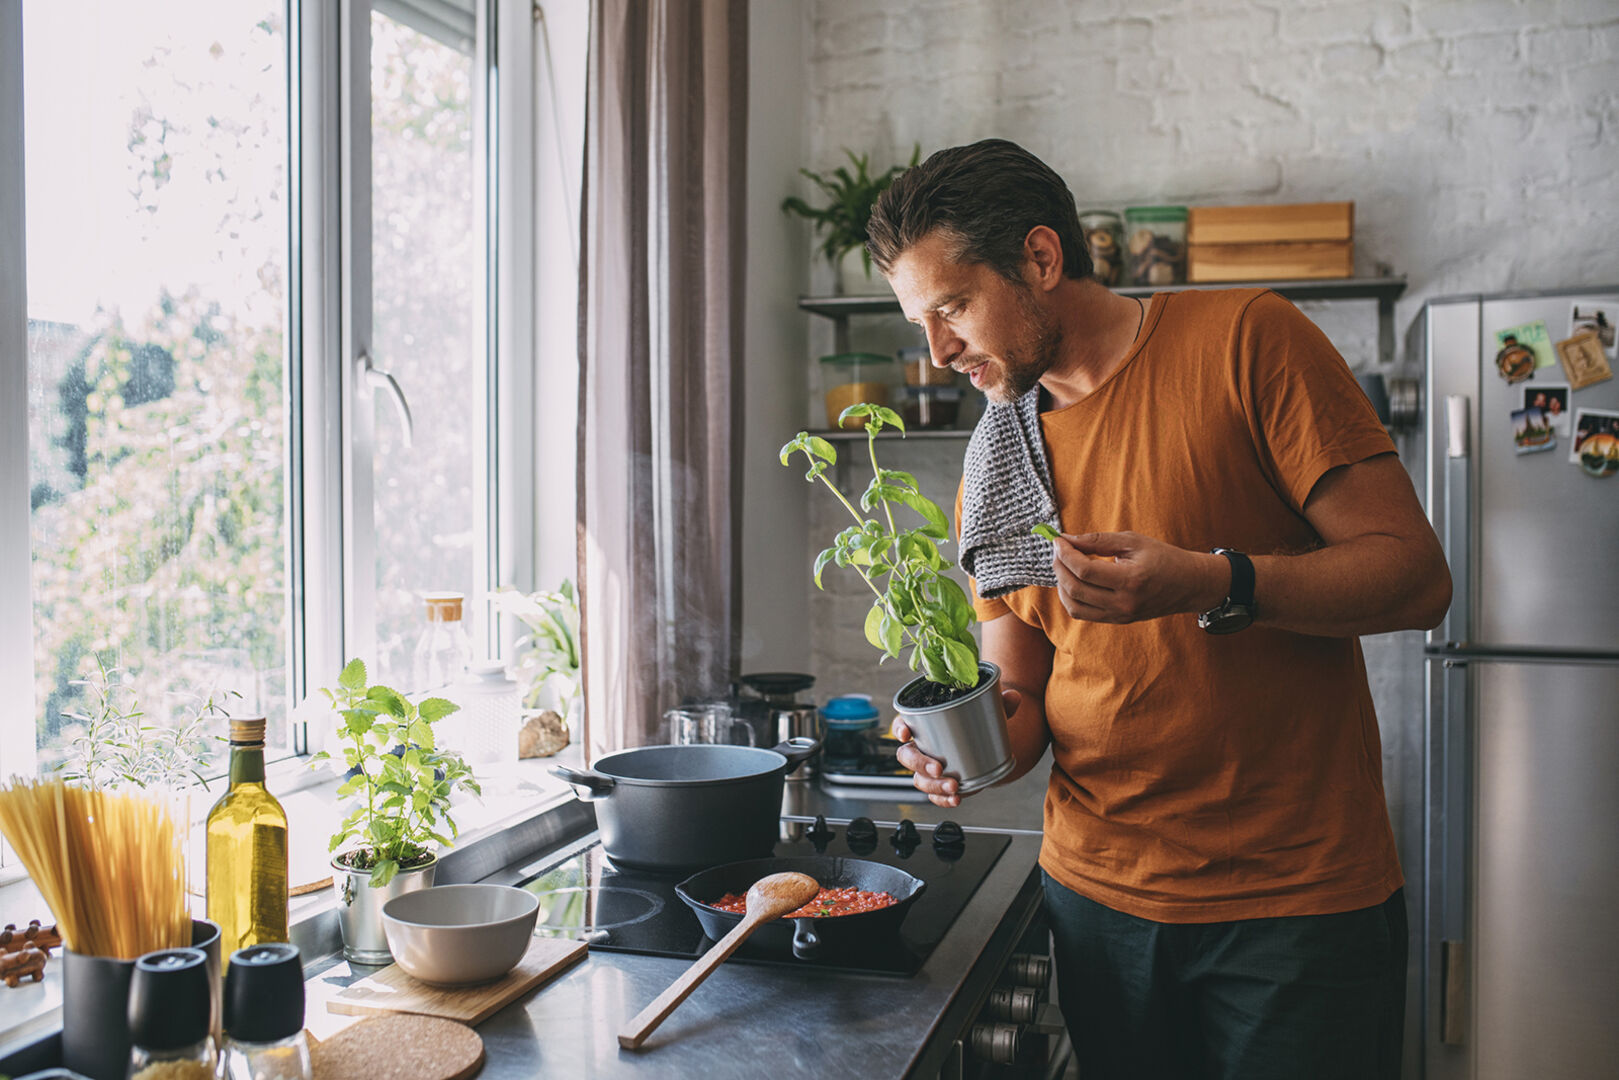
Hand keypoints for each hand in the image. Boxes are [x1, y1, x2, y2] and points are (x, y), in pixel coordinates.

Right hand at [892, 688, 1022, 807]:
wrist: (986, 743)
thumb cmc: (976, 721)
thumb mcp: (988, 709)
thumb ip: (1000, 703)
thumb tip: (1013, 697)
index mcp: (924, 723)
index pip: (902, 723)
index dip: (899, 728)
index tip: (906, 734)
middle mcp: (922, 746)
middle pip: (906, 756)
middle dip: (920, 764)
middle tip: (939, 768)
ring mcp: (928, 768)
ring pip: (919, 779)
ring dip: (934, 785)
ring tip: (953, 787)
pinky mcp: (940, 784)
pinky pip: (934, 794)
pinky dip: (942, 799)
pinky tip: (955, 798)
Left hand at [1050, 531, 1223, 623]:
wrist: (1189, 585)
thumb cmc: (1164, 558)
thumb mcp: (1133, 541)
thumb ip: (1098, 540)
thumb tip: (1067, 539)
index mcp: (1131, 581)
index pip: (1085, 571)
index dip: (1066, 554)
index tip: (1058, 540)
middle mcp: (1123, 603)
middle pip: (1075, 589)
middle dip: (1059, 567)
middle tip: (1058, 550)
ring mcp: (1119, 616)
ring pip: (1074, 607)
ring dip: (1061, 584)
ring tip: (1063, 565)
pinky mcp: (1117, 621)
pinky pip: (1083, 613)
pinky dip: (1071, 597)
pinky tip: (1073, 580)